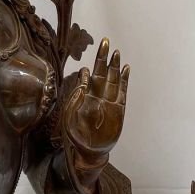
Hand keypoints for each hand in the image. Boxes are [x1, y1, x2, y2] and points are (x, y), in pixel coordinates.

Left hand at [63, 38, 128, 158]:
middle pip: (102, 73)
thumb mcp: (69, 119)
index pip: (86, 80)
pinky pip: (122, 91)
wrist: (90, 153)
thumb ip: (74, 101)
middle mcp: (97, 96)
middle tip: (105, 41)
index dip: (86, 72)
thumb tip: (81, 83)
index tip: (85, 68)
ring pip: (113, 79)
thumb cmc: (76, 138)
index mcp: (84, 98)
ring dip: (114, 65)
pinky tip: (126, 69)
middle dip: (103, 57)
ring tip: (116, 52)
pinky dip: (124, 80)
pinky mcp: (119, 109)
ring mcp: (109, 101)